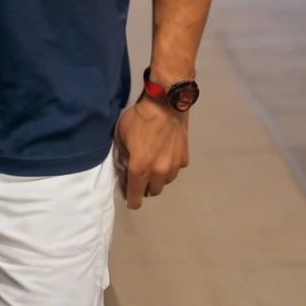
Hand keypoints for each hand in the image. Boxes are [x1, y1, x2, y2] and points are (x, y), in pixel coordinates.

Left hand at [113, 95, 188, 209]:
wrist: (165, 104)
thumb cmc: (138, 118)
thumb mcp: (120, 135)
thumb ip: (122, 155)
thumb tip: (125, 167)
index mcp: (140, 168)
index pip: (136, 196)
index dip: (132, 201)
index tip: (130, 200)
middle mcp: (158, 172)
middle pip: (152, 192)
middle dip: (145, 186)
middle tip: (140, 174)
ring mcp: (174, 167)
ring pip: (165, 182)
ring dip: (158, 178)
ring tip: (154, 163)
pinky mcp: (184, 159)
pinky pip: (175, 170)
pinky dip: (169, 166)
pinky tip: (165, 153)